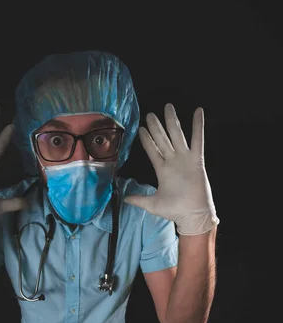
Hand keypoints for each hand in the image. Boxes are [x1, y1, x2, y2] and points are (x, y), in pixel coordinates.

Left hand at [124, 103, 218, 234]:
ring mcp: (184, 159)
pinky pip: (198, 139)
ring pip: (177, 135)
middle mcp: (172, 161)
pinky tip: (198, 111)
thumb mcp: (152, 204)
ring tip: (168, 107)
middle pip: (162, 139)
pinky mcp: (197, 160)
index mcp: (162, 170)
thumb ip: (138, 199)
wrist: (192, 215)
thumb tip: (124, 199)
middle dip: (156, 126)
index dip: (146, 139)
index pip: (152, 150)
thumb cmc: (175, 210)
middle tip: (150, 113)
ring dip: (172, 121)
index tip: (141, 128)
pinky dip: (198, 125)